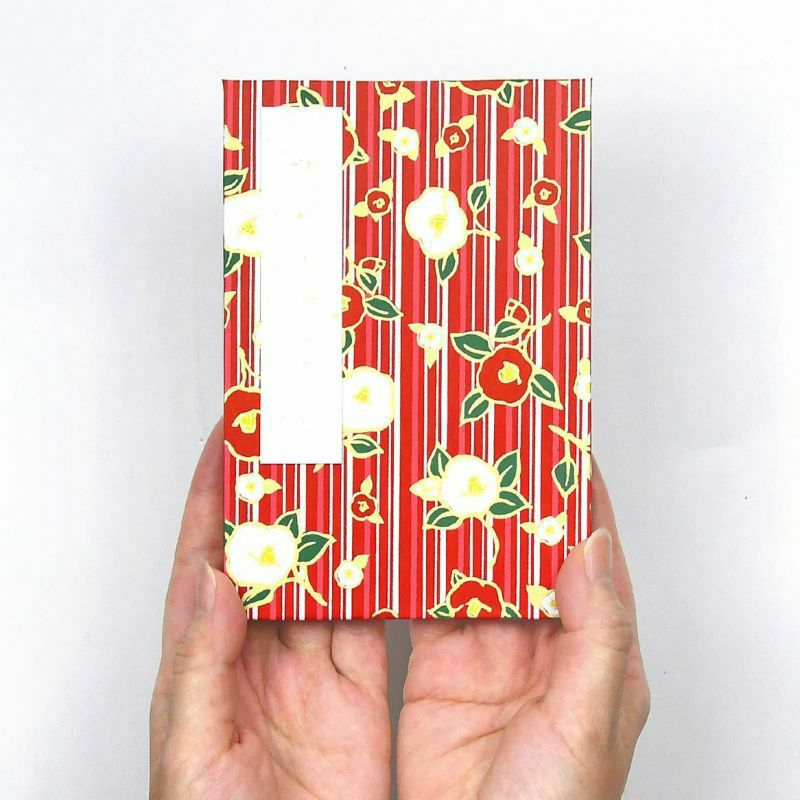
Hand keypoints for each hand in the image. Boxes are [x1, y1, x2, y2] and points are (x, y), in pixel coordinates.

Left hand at [150, 422, 390, 798]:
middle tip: (313, 443)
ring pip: (329, 577)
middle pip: (276, 551)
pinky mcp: (358, 689)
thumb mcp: (190, 747)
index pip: (207, 551)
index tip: (231, 434)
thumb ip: (198, 664)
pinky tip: (397, 554)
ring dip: (343, 532)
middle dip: (292, 495)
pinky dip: (386, 584)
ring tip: (361, 481)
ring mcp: (312, 665)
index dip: (215, 489)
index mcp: (206, 652)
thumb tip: (211, 579)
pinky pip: (373, 621)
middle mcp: (259, 647)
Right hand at [397, 460, 648, 799]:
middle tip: (483, 449)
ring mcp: (485, 652)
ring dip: (456, 530)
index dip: (579, 498)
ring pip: (471, 571)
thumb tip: (593, 546)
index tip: (560, 444)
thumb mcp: (588, 718)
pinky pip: (424, 605)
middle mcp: (540, 643)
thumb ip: (595, 631)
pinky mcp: (437, 668)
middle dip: (506, 501)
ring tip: (438, 480)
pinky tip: (401, 543)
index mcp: (593, 649)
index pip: (591, 555)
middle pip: (523, 552)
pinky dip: (411, 573)